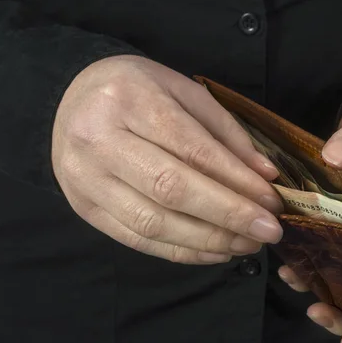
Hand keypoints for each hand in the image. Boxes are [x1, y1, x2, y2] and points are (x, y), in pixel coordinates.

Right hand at [52, 55, 283, 263]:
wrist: (71, 99)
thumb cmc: (136, 91)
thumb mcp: (184, 92)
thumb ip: (225, 132)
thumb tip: (265, 176)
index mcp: (129, 101)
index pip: (191, 149)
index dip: (236, 180)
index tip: (271, 201)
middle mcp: (99, 141)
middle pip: (170, 190)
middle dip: (227, 216)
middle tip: (268, 231)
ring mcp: (86, 180)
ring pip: (152, 223)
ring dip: (208, 240)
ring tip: (246, 244)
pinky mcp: (84, 209)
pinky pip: (136, 240)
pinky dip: (181, 252)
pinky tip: (214, 251)